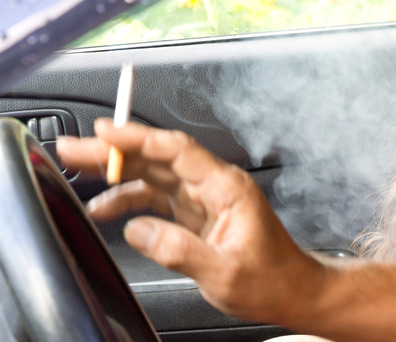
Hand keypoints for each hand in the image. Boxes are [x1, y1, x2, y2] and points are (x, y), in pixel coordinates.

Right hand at [56, 119, 322, 322]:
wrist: (291, 291)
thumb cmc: (271, 280)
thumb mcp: (225, 272)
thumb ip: (180, 250)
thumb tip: (139, 230)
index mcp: (227, 188)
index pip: (177, 151)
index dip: (139, 138)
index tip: (104, 133)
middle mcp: (215, 186)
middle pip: (159, 158)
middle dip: (115, 151)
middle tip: (75, 148)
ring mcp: (205, 198)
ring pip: (155, 174)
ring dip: (117, 173)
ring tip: (78, 173)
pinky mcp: (198, 214)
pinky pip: (159, 197)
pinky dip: (131, 199)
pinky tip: (107, 206)